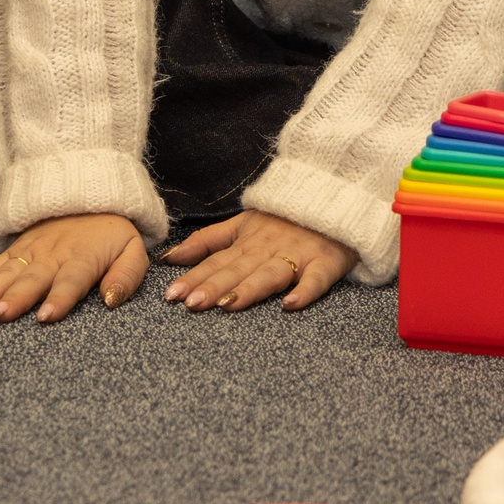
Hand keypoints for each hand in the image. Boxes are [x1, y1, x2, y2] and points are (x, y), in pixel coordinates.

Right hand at [0, 213, 148, 323]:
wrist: (90, 194)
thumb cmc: (112, 231)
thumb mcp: (133, 250)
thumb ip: (127, 276)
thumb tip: (111, 301)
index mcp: (83, 257)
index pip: (71, 280)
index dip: (59, 299)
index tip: (45, 317)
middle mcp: (53, 255)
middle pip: (33, 278)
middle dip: (16, 297)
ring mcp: (31, 250)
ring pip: (9, 271)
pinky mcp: (17, 248)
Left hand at [161, 210, 354, 312]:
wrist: (335, 198)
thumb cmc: (285, 217)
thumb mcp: (243, 223)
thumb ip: (207, 241)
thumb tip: (169, 258)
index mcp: (247, 242)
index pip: (215, 262)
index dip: (193, 277)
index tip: (171, 296)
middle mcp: (268, 249)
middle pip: (237, 270)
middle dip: (213, 286)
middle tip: (191, 304)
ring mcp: (297, 256)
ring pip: (270, 274)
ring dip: (249, 289)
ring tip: (228, 305)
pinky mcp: (325, 262)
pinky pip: (316, 279)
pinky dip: (305, 291)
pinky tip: (290, 305)